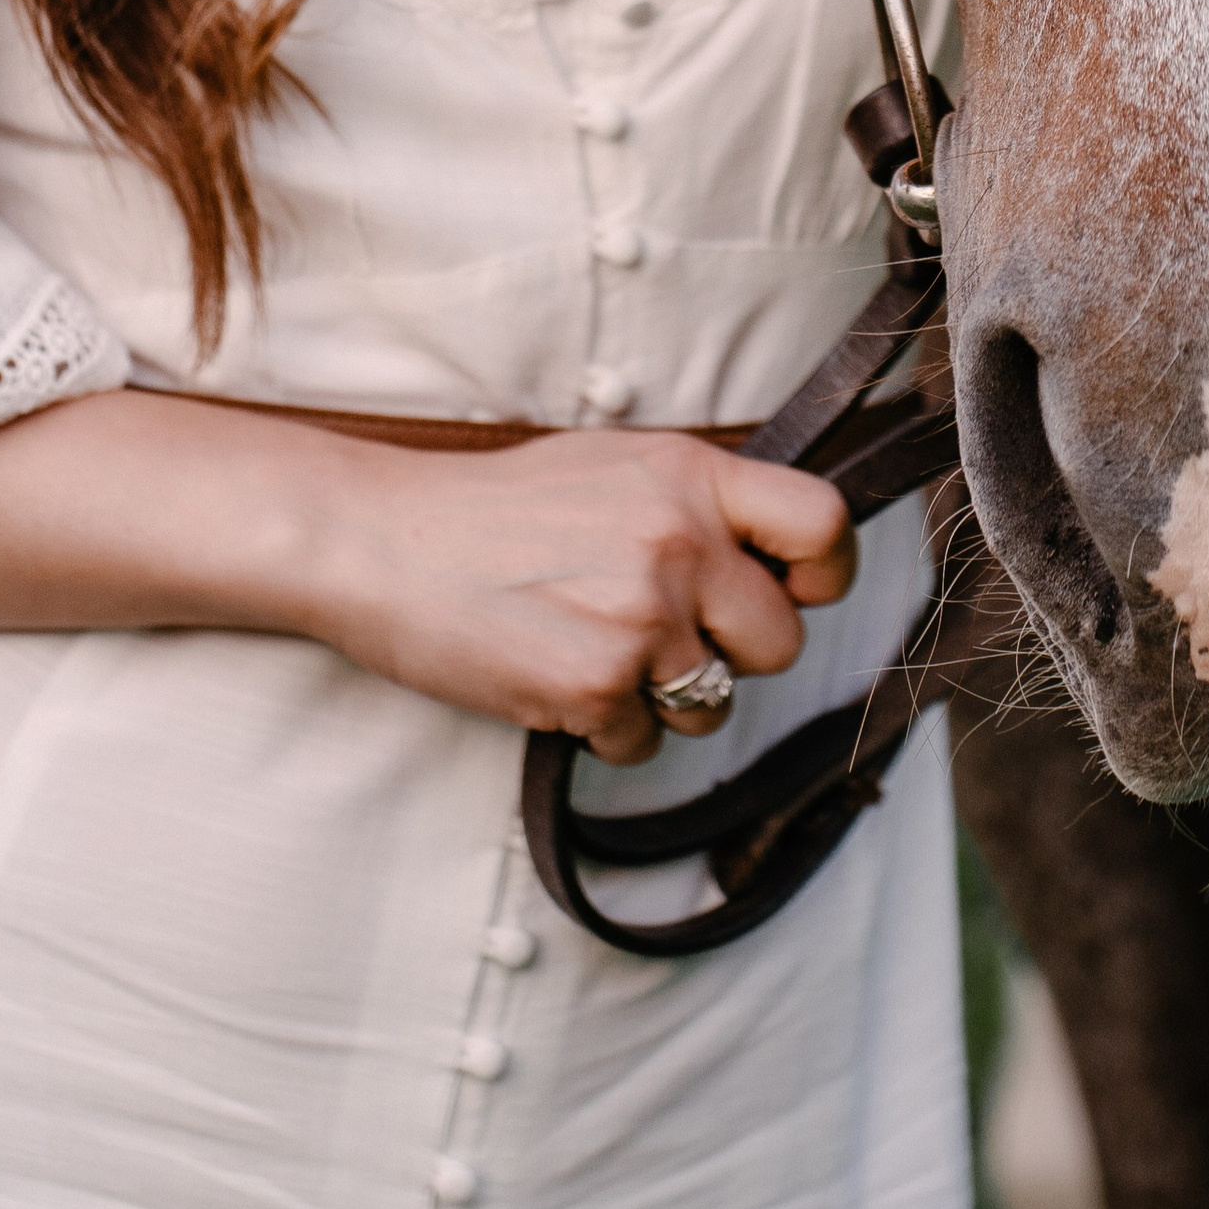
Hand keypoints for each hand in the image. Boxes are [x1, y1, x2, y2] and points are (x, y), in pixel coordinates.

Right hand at [305, 427, 855, 765]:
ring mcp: (641, 617)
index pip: (823, 524)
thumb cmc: (495, 507)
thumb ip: (696, 501)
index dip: (824, 572)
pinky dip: (603, 729)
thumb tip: (772, 554)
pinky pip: (640, 744)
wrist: (385, 540)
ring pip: (713, 705)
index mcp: (690, 475)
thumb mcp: (613, 465)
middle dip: (731, 654)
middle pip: (779, 641)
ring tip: (596, 651)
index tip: (792, 589)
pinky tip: (553, 677)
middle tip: (662, 636)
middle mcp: (679, 541)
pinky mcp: (595, 685)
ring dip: (666, 700)